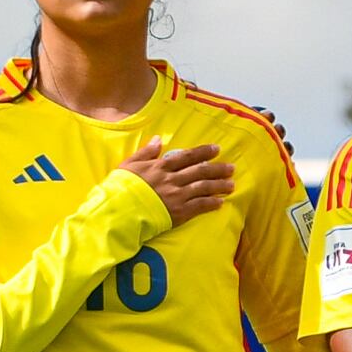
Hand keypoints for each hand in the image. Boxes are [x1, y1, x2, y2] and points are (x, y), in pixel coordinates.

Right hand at [119, 137, 234, 225]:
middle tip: (231, 168)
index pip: (187, 156)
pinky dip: (211, 203)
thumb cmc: (121, 187)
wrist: (119, 210)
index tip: (216, 149)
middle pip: (200, 171)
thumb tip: (159, 139)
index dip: (204, 152)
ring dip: (219, 186)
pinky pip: (199, 206)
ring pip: (204, 188)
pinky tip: (221, 202)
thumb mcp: (130, 164)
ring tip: (232, 185)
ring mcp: (177, 196)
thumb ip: (146, 152)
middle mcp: (173, 179)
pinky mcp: (179, 212)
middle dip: (218, 169)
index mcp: (161, 166)